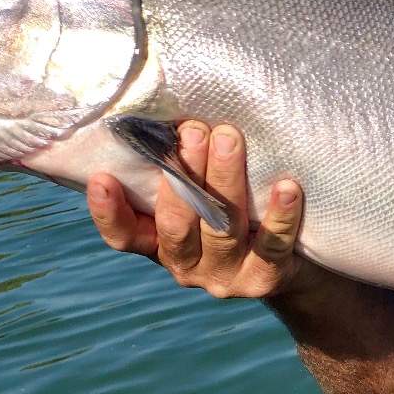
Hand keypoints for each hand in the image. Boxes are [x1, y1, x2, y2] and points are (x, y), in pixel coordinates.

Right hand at [88, 121, 319, 300]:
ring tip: (230, 139)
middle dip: (183, 176)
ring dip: (224, 181)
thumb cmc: (232, 211)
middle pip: (178, 225)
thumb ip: (179, 173)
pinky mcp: (265, 279)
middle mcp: (186, 265)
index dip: (109, 212)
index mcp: (159, 244)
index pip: (124, 235)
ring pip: (222, 228)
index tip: (101, 178)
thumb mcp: (199, 199)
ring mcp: (225, 277)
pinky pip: (273, 246)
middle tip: (192, 131)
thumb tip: (166, 113)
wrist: (291, 264)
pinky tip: (287, 186)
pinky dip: (280, 216)